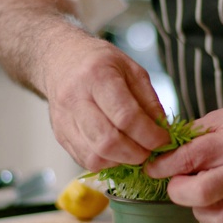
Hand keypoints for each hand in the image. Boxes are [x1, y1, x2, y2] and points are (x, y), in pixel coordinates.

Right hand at [43, 33, 170, 171]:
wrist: (62, 60)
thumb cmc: (100, 63)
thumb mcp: (132, 70)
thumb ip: (149, 101)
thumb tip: (162, 131)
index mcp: (97, 76)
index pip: (126, 117)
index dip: (149, 135)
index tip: (163, 140)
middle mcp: (75, 98)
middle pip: (108, 142)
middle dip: (136, 154)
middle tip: (149, 151)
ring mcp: (64, 120)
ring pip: (94, 156)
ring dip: (121, 161)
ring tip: (134, 151)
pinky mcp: (60, 135)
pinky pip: (85, 160)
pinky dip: (107, 162)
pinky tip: (117, 152)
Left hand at [145, 99, 222, 222]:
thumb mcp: (222, 117)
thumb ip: (191, 136)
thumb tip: (161, 152)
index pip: (186, 159)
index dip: (161, 166)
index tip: (152, 168)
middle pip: (198, 193)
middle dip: (177, 189)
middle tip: (178, 181)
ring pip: (215, 216)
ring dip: (198, 207)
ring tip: (202, 190)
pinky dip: (217, 219)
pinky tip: (217, 202)